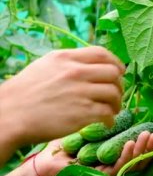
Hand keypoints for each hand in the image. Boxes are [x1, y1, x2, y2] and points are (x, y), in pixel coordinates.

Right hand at [0, 46, 124, 146]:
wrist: (9, 115)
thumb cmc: (25, 91)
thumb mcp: (46, 65)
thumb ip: (69, 61)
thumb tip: (90, 64)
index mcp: (67, 58)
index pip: (102, 53)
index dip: (116, 63)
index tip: (119, 72)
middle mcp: (76, 72)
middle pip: (113, 73)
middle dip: (120, 84)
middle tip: (116, 94)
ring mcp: (81, 93)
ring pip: (114, 93)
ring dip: (117, 103)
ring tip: (113, 110)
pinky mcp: (82, 113)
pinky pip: (107, 113)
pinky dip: (111, 118)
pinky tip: (107, 122)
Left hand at [36, 131, 152, 175]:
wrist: (48, 158)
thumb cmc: (67, 143)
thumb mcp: (90, 128)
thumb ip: (105, 120)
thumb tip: (117, 101)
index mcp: (113, 153)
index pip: (135, 149)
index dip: (147, 143)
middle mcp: (112, 163)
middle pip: (137, 158)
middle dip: (149, 147)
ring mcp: (106, 170)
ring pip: (130, 164)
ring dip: (141, 151)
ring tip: (146, 136)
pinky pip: (116, 168)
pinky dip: (125, 157)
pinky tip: (129, 144)